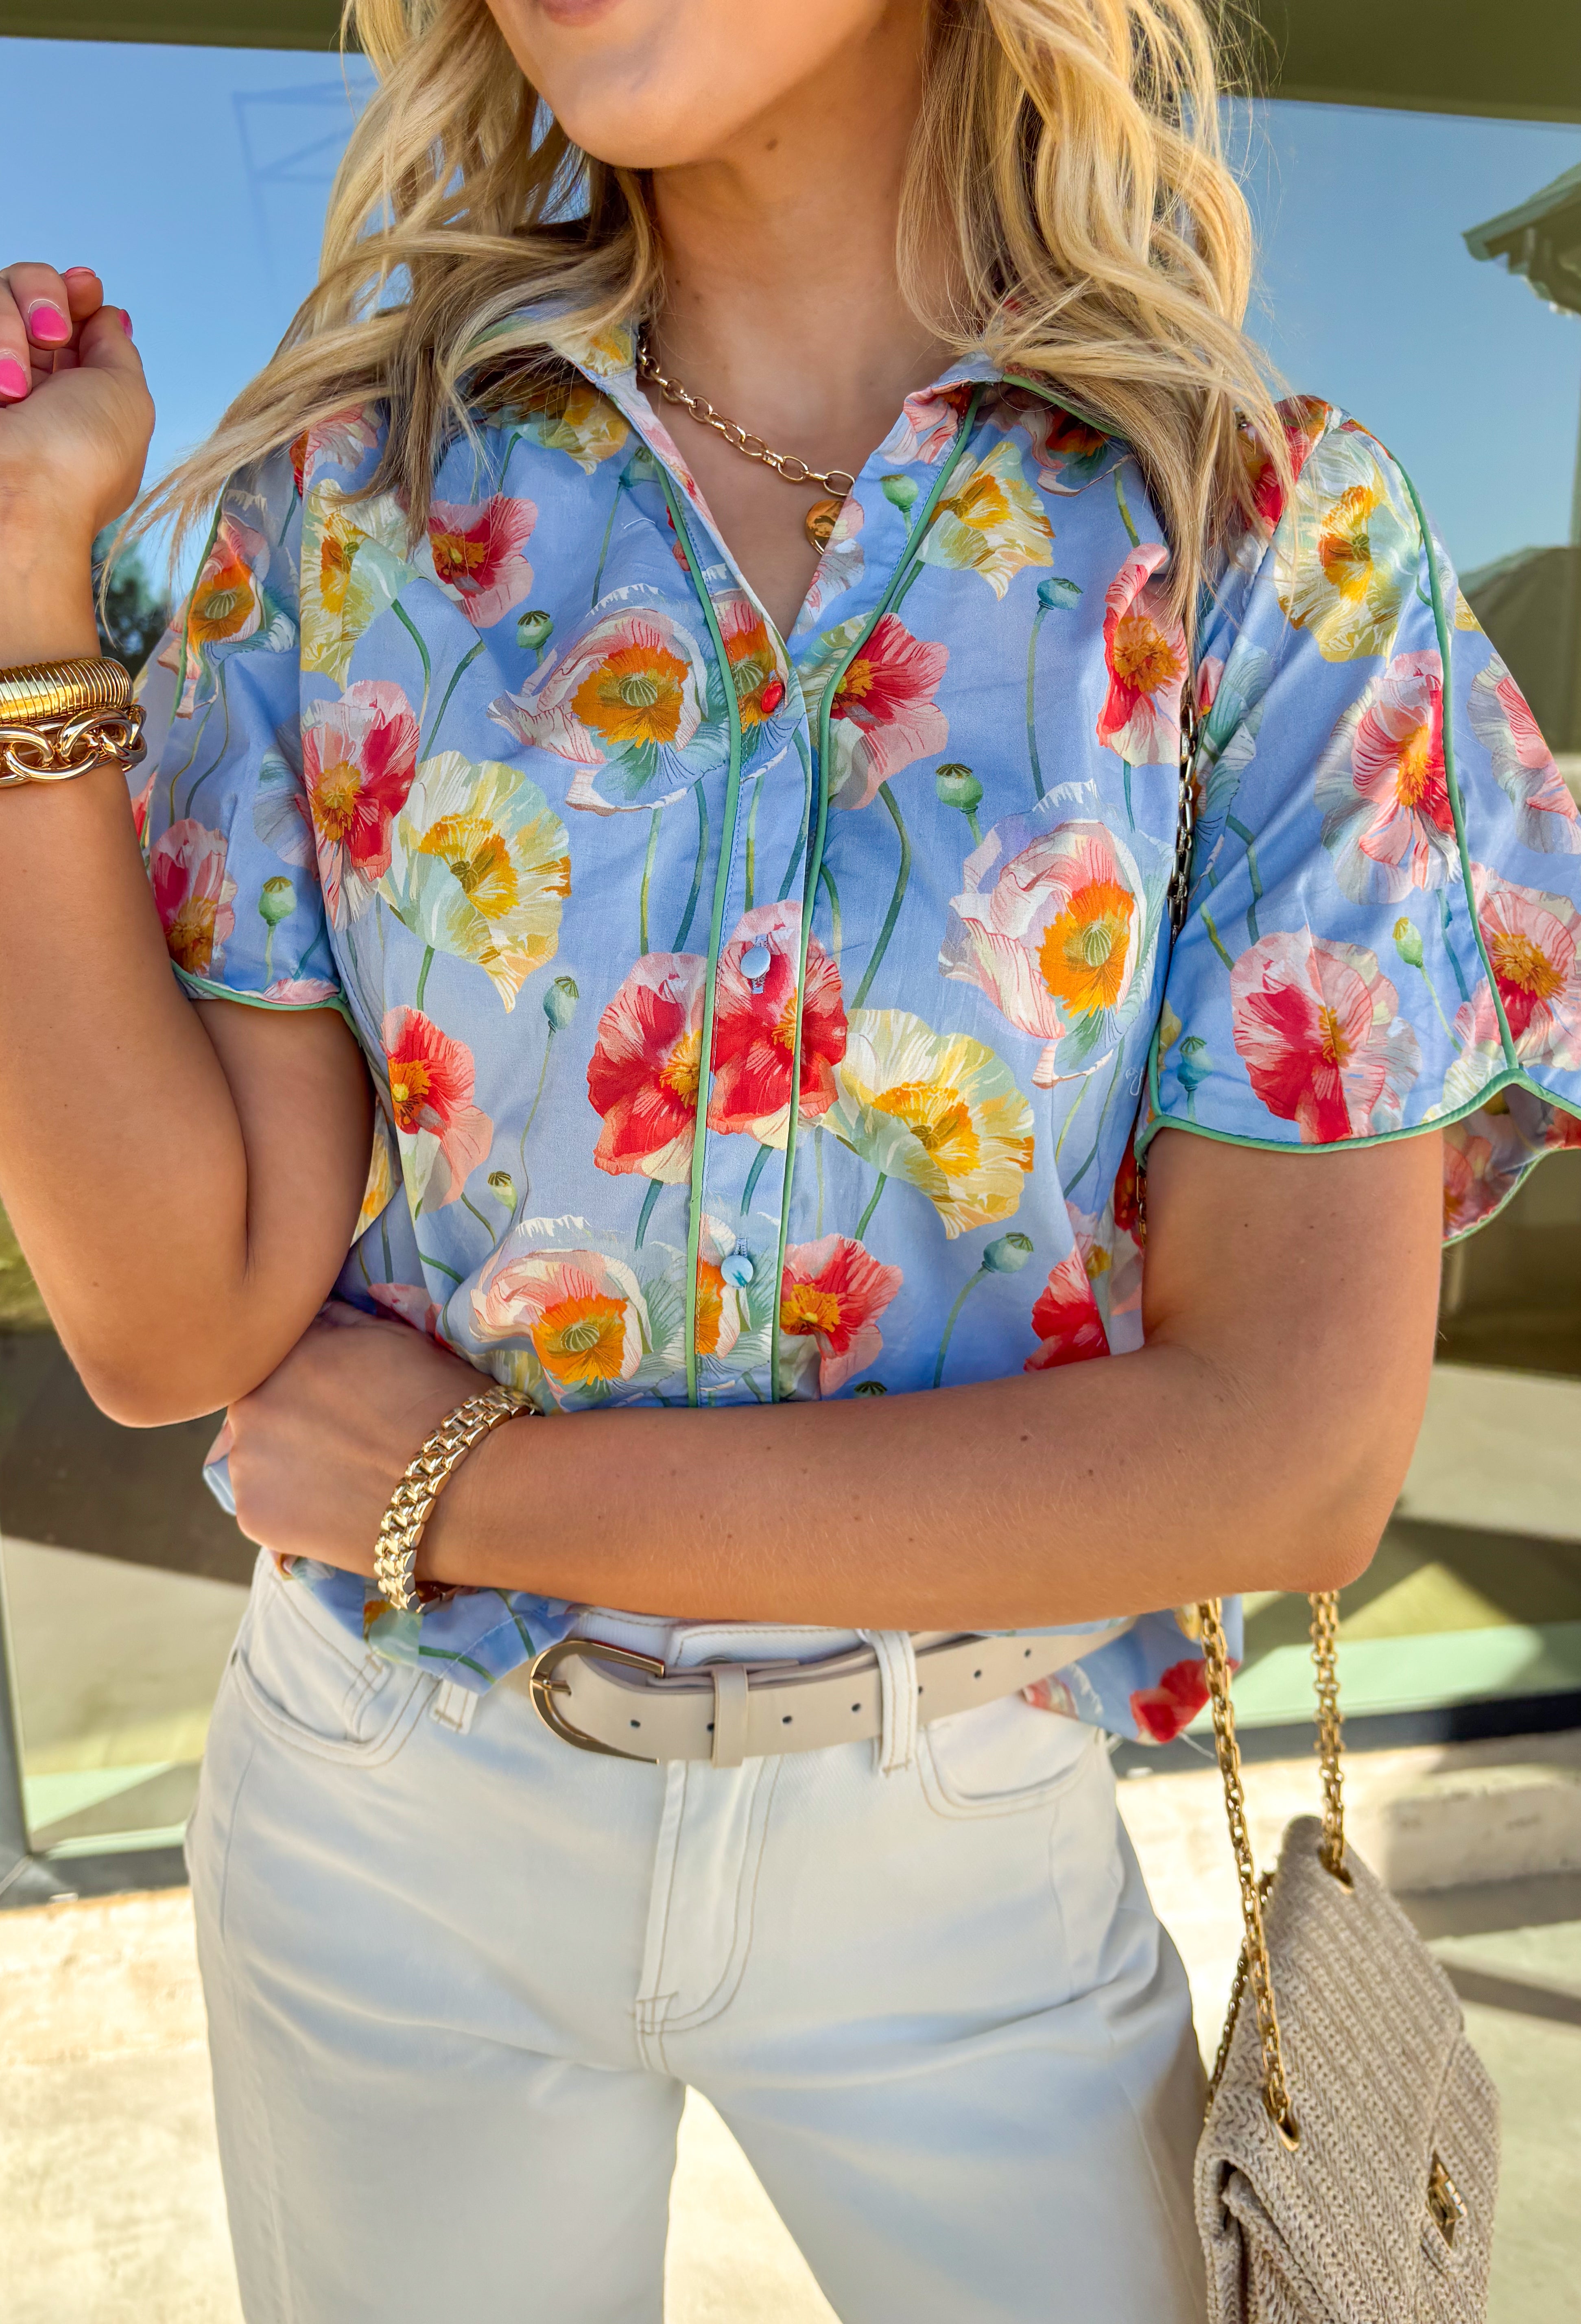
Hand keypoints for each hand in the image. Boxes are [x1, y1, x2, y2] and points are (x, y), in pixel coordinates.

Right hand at [0, 262, 153, 553]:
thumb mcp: (128, 397)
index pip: (69, 310)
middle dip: (43, 298)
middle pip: (27, 288)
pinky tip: (3, 391)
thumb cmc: (79, 459)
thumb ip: (115, 347)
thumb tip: (107, 312)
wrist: (18, 498)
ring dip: (9, 333)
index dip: (76, 291)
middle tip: (53, 336)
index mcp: (76, 386)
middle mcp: (28, 373)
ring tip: (14, 387)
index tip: (86, 288)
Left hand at [216, 1302, 487, 1575]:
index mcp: (282, 1351)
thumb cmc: (439, 1403)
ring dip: (284, 1460)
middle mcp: (249, 1403)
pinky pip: (262, 1503)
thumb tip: (313, 1316)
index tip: (338, 1391)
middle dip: (290, 1416)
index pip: (277, 1355)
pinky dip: (290, 1506)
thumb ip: (337, 1323)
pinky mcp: (252, 1515)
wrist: (464, 1487)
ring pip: (254, 1456)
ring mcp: (245, 1463)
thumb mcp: (391, 1337)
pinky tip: (333, 1506)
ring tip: (340, 1474)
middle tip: (341, 1436)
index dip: (309, 1373)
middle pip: (259, 1406)